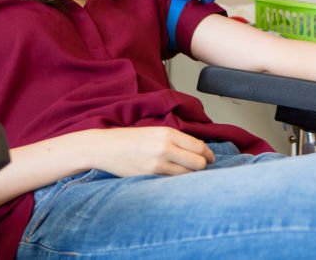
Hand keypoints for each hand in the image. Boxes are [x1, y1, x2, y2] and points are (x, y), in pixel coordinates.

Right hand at [88, 126, 214, 176]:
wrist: (105, 147)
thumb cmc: (130, 139)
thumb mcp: (155, 132)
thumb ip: (175, 140)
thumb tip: (196, 150)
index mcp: (168, 133)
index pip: (199, 146)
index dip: (208, 155)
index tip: (210, 159)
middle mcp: (165, 146)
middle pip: (198, 162)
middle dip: (202, 166)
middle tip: (201, 168)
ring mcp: (158, 162)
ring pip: (187, 174)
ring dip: (191, 176)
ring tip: (187, 174)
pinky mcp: (150, 175)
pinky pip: (172, 182)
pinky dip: (177, 182)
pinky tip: (175, 180)